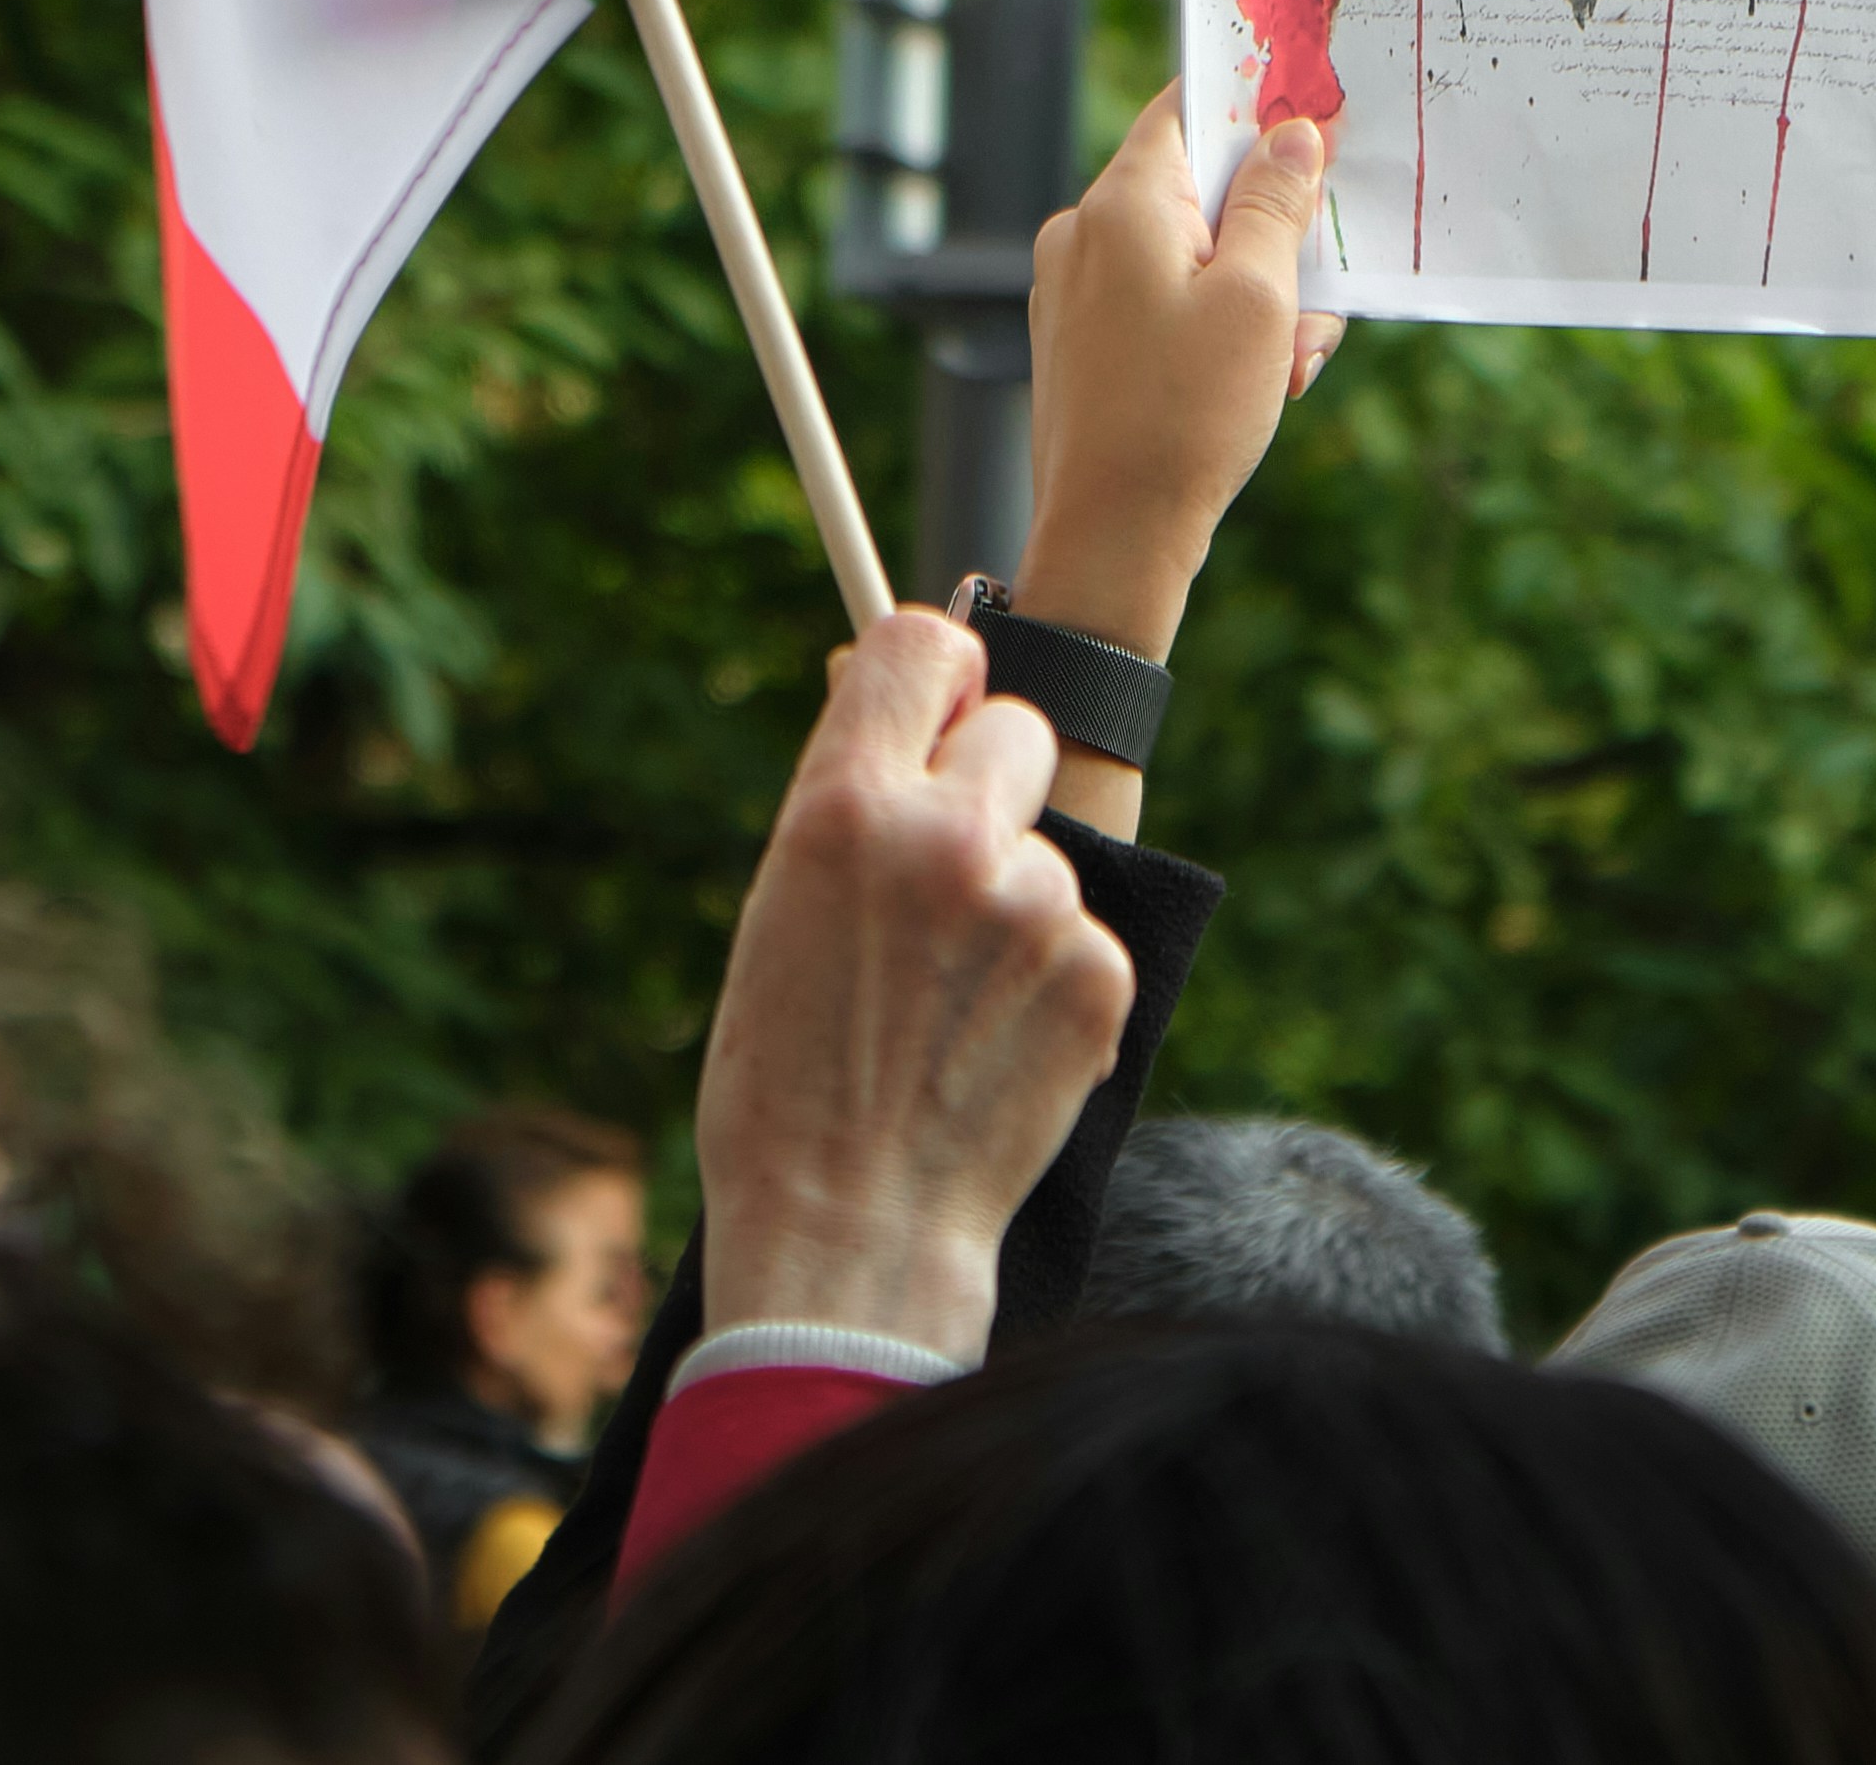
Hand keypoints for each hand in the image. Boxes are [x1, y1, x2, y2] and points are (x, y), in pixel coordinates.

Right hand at [684, 609, 1134, 1363]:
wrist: (852, 1233)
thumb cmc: (785, 1084)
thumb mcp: (777, 916)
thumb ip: (844, 803)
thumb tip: (878, 694)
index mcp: (846, 807)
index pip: (922, 643)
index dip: (934, 672)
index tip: (933, 710)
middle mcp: (950, 835)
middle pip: (1013, 729)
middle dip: (986, 783)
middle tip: (943, 872)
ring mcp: (1034, 905)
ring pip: (1044, 849)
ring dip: (1010, 902)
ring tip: (945, 1004)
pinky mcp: (1097, 973)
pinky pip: (1081, 934)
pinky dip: (1048, 979)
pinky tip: (990, 1046)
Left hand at [1011, 89, 1335, 826]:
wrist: (1111, 540)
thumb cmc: (1186, 416)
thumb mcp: (1259, 298)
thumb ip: (1278, 202)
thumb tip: (1294, 131)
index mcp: (1122, 203)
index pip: (1189, 105)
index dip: (1258, 108)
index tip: (1318, 127)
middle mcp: (1085, 232)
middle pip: (1202, 189)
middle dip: (1275, 237)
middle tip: (1315, 308)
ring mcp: (1077, 288)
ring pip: (1192, 252)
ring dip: (1258, 296)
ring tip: (1287, 367)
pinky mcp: (1083, 338)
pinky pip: (1164, 300)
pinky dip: (1218, 328)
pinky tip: (1255, 386)